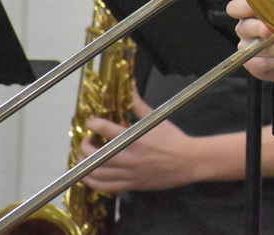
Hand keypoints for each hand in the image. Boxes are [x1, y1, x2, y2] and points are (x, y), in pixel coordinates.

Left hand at [79, 88, 196, 192]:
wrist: (189, 161)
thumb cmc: (173, 139)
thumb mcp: (156, 119)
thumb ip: (138, 104)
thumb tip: (130, 86)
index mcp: (134, 139)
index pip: (104, 129)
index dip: (93, 123)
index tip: (92, 122)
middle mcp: (128, 157)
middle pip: (94, 154)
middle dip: (85, 145)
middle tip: (87, 139)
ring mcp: (129, 173)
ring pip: (96, 172)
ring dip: (84, 163)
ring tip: (84, 156)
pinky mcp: (131, 185)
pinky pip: (105, 187)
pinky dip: (92, 182)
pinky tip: (90, 175)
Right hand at [227, 0, 273, 99]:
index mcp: (250, 13)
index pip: (235, 8)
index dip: (243, 7)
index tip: (258, 7)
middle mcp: (245, 29)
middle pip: (244, 27)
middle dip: (260, 28)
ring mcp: (246, 47)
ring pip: (256, 47)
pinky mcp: (252, 64)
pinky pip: (260, 63)